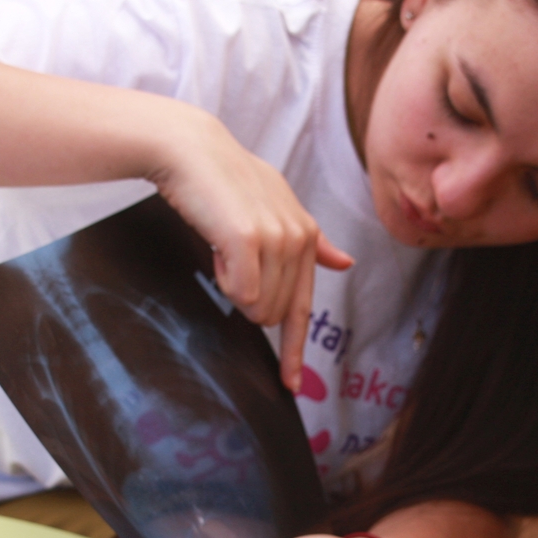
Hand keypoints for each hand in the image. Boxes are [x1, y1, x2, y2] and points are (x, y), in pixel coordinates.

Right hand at [149, 110, 352, 392]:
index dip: (294, 352)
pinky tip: (216, 248)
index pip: (302, 308)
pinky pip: (238, 294)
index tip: (291, 387)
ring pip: (254, 307)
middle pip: (272, 315)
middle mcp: (299, 238)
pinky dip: (221, 278)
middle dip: (244, 298)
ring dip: (230, 284)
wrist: (192, 150)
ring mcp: (277, 240)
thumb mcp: (277, 205)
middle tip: (227, 256)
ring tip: (222, 244)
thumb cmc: (225, 181)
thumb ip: (312, 238)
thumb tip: (345, 262)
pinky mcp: (249, 241)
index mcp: (307, 235)